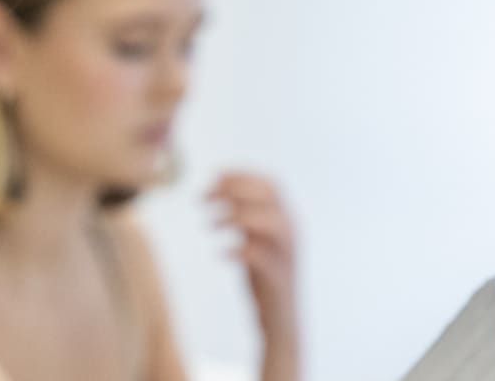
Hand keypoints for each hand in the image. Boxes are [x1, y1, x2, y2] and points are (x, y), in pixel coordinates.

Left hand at [209, 171, 298, 341]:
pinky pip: (260, 256)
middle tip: (203, 199)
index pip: (270, 185)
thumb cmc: (263, 277)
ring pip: (270, 222)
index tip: (213, 176)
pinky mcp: (277, 277)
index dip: (242, 176)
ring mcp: (287, 255)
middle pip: (269, 197)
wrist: (279, 320)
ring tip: (209, 225)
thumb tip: (219, 189)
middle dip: (233, 191)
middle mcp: (291, 233)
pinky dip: (238, 250)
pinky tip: (220, 254)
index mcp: (287, 220)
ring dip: (236, 216)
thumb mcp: (255, 240)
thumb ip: (244, 217)